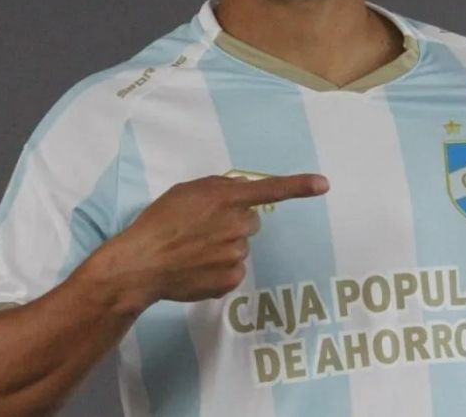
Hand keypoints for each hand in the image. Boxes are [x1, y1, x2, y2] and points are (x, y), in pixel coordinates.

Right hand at [101, 173, 328, 309]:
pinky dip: (220, 268)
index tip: (324, 184)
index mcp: (227, 199)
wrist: (140, 264)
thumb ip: (220, 188)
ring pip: (241, 246)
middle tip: (204, 227)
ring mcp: (236, 256)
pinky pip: (234, 269)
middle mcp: (237, 226)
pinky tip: (197, 267)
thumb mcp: (188, 191)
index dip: (299, 186)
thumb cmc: (160, 221)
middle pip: (251, 221)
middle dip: (235, 221)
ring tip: (194, 249)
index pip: (270, 190)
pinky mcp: (231, 280)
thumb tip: (244, 190)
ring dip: (225, 245)